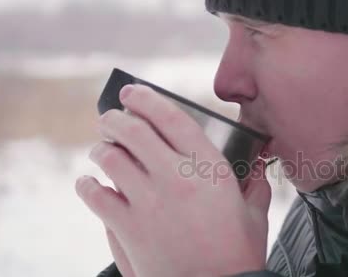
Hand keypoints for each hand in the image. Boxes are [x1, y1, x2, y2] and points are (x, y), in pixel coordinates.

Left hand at [76, 84, 270, 276]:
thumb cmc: (238, 254)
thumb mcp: (255, 214)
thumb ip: (256, 184)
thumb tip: (260, 166)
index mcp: (209, 169)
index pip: (172, 118)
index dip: (147, 99)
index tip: (132, 92)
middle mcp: (175, 178)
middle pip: (133, 131)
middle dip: (116, 118)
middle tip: (110, 117)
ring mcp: (148, 202)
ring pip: (110, 157)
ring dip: (101, 148)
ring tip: (102, 149)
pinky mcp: (128, 227)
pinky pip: (95, 195)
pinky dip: (87, 185)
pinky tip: (90, 183)